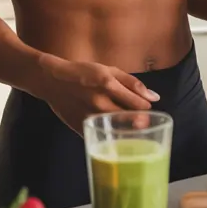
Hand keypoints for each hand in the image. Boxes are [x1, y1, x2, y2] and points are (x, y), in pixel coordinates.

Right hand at [37, 55, 159, 134]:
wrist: (52, 82)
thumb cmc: (84, 73)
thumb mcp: (110, 70)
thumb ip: (133, 83)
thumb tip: (155, 98)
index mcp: (108, 84)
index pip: (138, 104)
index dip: (146, 109)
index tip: (146, 109)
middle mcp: (98, 101)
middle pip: (129, 119)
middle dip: (139, 121)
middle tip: (141, 120)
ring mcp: (88, 116)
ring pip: (117, 130)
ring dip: (126, 129)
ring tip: (128, 125)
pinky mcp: (80, 127)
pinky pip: (101, 137)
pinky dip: (110, 136)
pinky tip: (113, 131)